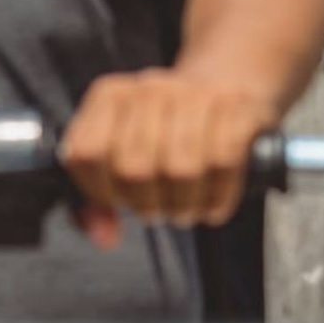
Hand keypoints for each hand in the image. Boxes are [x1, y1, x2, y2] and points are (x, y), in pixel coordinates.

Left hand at [59, 68, 278, 245]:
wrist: (222, 89)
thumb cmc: (166, 134)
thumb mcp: (120, 158)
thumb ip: (97, 202)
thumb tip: (104, 235)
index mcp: (111, 95)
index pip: (87, 153)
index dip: (102, 191)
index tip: (118, 197)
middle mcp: (150, 87)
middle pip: (135, 167)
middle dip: (147, 204)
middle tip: (159, 207)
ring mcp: (195, 92)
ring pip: (181, 168)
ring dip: (184, 204)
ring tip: (186, 205)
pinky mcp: (236, 104)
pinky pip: (223, 162)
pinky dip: (219, 195)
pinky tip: (213, 201)